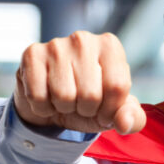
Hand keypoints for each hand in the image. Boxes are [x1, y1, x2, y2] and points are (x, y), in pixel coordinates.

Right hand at [14, 30, 147, 134]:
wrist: (50, 101)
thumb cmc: (87, 102)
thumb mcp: (113, 111)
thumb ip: (131, 118)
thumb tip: (125, 123)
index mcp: (110, 46)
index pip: (118, 87)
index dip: (109, 110)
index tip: (103, 110)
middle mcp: (84, 39)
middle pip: (91, 94)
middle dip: (85, 110)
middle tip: (80, 103)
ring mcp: (56, 44)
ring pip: (64, 96)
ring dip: (64, 109)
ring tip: (64, 99)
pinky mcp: (32, 54)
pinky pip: (38, 96)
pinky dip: (42, 107)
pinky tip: (46, 96)